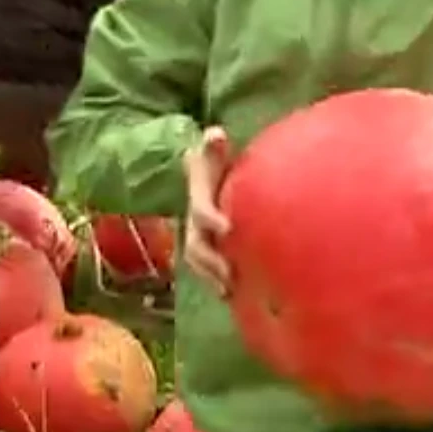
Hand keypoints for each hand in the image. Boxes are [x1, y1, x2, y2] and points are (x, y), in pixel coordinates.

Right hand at [181, 126, 232, 295]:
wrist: (212, 180)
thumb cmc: (219, 165)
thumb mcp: (216, 154)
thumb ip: (214, 148)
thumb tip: (215, 133)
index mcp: (198, 197)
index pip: (200, 210)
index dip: (210, 219)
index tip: (227, 228)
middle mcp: (195, 222)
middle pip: (196, 246)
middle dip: (210, 262)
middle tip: (230, 275)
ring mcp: (200, 238)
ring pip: (200, 263)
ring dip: (213, 277)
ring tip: (231, 291)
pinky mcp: (209, 252)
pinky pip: (209, 272)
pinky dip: (220, 284)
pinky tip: (237, 298)